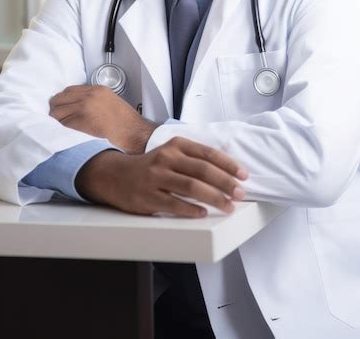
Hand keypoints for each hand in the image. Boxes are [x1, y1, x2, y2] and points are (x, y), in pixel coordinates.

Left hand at [49, 85, 156, 152]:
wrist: (136, 135)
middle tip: (59, 121)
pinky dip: (60, 131)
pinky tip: (66, 136)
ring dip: (57, 122)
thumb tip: (79, 107)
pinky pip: (61, 125)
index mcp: (97, 90)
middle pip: (59, 99)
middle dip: (57, 111)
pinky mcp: (80, 121)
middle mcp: (89, 96)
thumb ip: (96, 101)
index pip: (69, 91)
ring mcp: (83, 108)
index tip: (63, 110)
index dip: (64, 103)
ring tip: (63, 130)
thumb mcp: (112, 103)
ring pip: (56, 113)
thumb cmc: (127, 125)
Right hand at [75, 136, 247, 217]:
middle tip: (240, 193)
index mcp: (176, 145)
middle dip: (225, 183)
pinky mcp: (148, 196)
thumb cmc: (151, 166)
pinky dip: (191, 210)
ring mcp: (156, 178)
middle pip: (202, 170)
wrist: (116, 175)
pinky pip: (174, 204)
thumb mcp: (171, 153)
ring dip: (214, 198)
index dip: (228, 164)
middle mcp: (166, 158)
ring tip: (228, 206)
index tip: (243, 175)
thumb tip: (227, 169)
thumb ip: (195, 157)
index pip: (208, 153)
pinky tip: (203, 213)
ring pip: (191, 187)